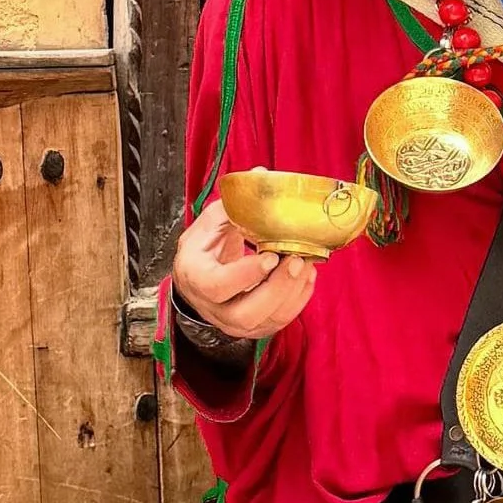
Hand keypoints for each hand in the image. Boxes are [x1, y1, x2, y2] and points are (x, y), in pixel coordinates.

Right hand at [170, 196, 316, 342]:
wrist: (198, 280)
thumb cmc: (204, 250)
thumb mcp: (210, 223)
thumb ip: (236, 204)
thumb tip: (261, 175)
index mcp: (196, 277)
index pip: (217, 285)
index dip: (246, 274)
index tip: (270, 255)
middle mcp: (212, 306)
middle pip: (245, 313)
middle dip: (277, 288)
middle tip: (296, 260)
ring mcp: (233, 321)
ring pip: (265, 321)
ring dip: (291, 294)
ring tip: (306, 265)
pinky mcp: (253, 326)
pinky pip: (278, 321)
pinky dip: (298, 300)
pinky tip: (306, 276)